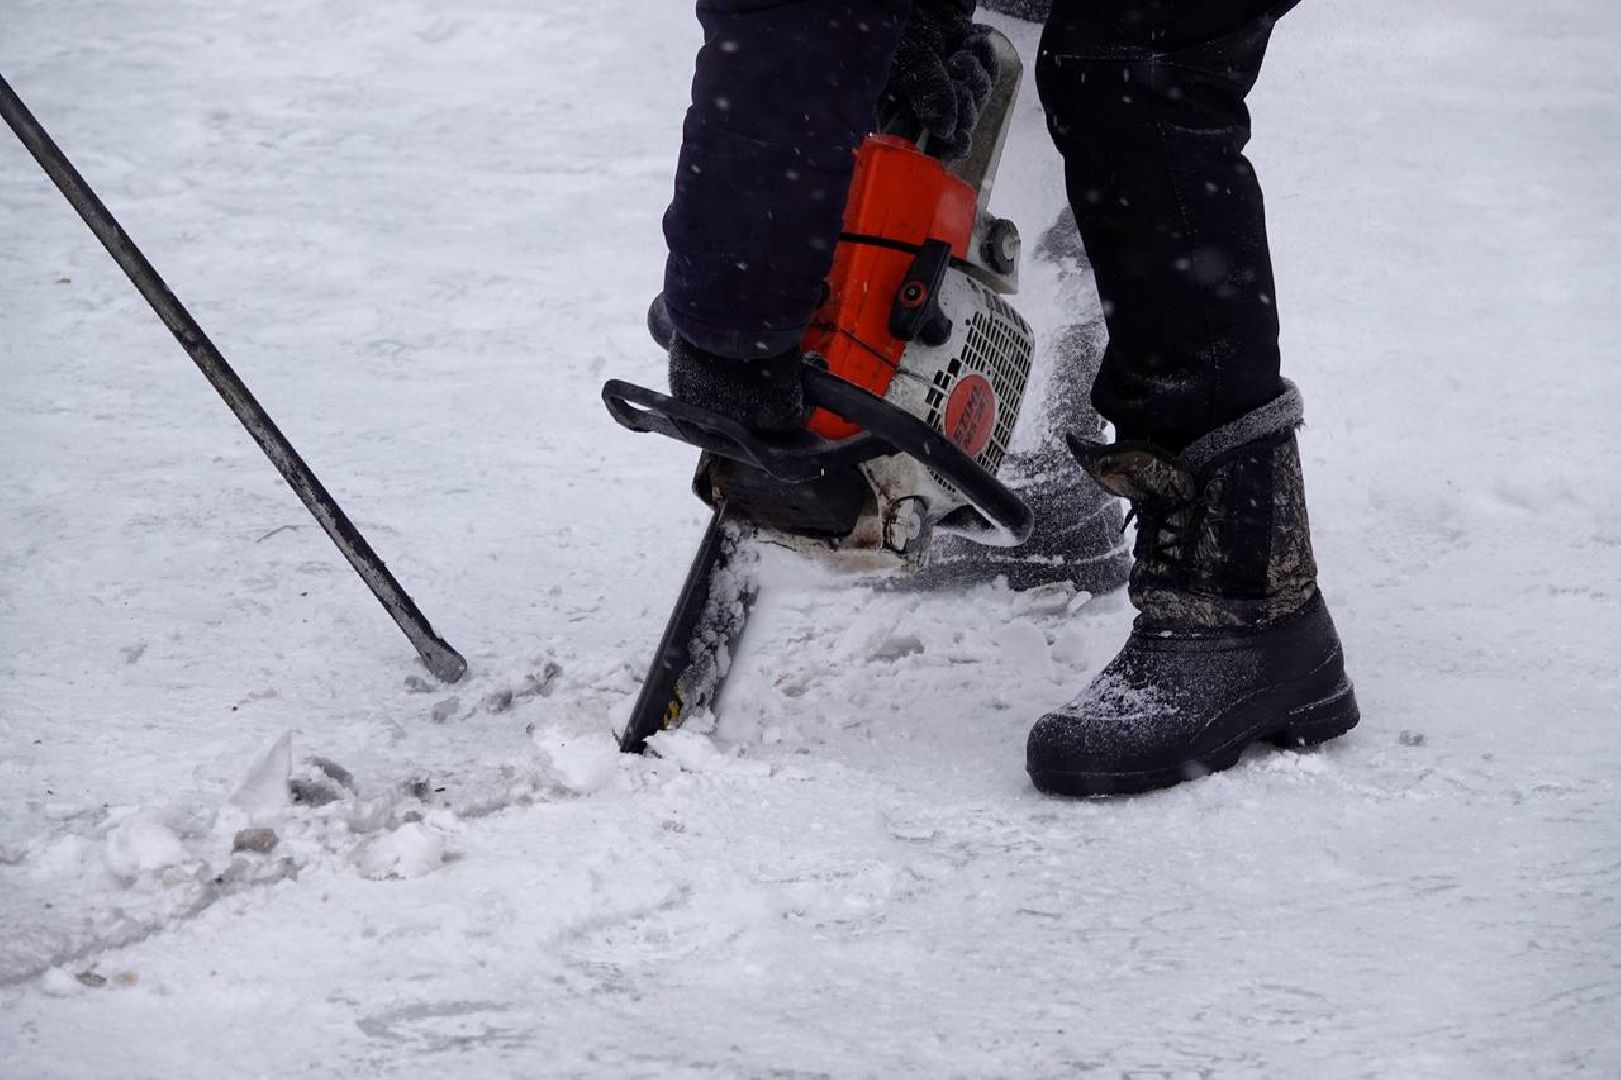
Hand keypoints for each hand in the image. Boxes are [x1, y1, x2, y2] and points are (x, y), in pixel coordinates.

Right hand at [880, 4, 997, 160]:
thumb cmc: (906, 28)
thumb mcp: (911, 61)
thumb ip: (928, 95)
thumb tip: (945, 131)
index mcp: (900, 112)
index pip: (925, 147)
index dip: (945, 148)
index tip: (960, 140)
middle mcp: (925, 106)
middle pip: (959, 127)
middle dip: (965, 102)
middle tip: (956, 75)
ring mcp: (949, 89)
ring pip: (977, 102)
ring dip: (975, 76)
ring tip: (960, 54)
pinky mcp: (969, 70)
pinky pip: (989, 77)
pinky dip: (985, 59)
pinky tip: (971, 43)